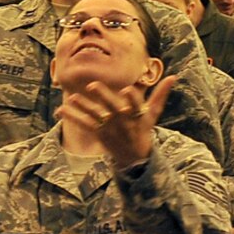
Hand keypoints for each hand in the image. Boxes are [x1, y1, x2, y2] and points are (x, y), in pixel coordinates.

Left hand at [58, 75, 176, 170]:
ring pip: (95, 114)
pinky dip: (72, 116)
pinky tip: (61, 109)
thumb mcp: (153, 114)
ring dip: (83, 106)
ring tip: (73, 97)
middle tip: (92, 85)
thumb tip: (173, 76)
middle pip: (112, 107)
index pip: (135, 104)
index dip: (131, 98)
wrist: (134, 156)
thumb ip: (160, 94)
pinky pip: (84, 123)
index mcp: (137, 114)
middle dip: (103, 96)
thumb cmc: (143, 129)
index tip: (126, 90)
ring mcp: (110, 127)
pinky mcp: (99, 132)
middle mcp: (123, 121)